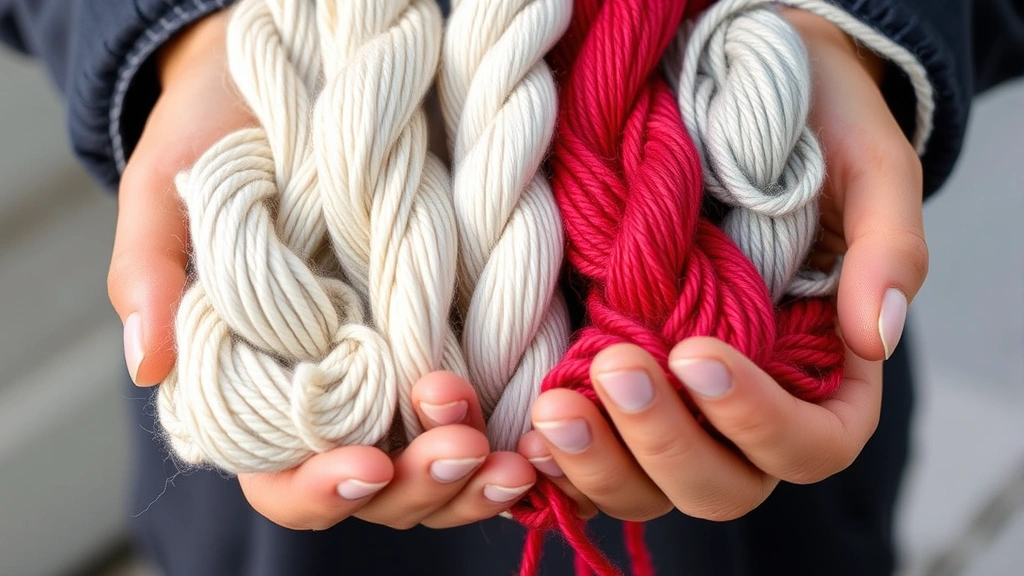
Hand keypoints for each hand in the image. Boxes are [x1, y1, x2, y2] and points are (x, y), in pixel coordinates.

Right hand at [107, 10, 534, 530]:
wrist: (297, 84)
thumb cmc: (220, 139)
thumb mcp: (169, 189)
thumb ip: (149, 269)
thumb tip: (148, 365)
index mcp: (261, 383)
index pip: (284, 476)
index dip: (322, 488)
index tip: (366, 465)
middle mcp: (339, 390)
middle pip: (378, 487)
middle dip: (419, 488)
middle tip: (462, 452)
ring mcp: (401, 366)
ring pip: (438, 465)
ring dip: (475, 477)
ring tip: (511, 460)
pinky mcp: (456, 330)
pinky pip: (490, 404)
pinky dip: (516, 429)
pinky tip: (545, 428)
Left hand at [518, 9, 927, 521]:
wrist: (728, 89)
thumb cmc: (812, 130)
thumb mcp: (868, 165)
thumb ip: (888, 247)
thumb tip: (880, 336)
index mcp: (826, 378)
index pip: (810, 443)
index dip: (756, 420)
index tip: (696, 354)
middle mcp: (748, 410)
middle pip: (720, 483)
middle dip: (665, 441)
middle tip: (614, 367)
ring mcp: (676, 410)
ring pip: (647, 487)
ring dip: (600, 462)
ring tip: (554, 409)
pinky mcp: (613, 393)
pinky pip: (590, 461)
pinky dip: (561, 463)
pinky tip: (528, 429)